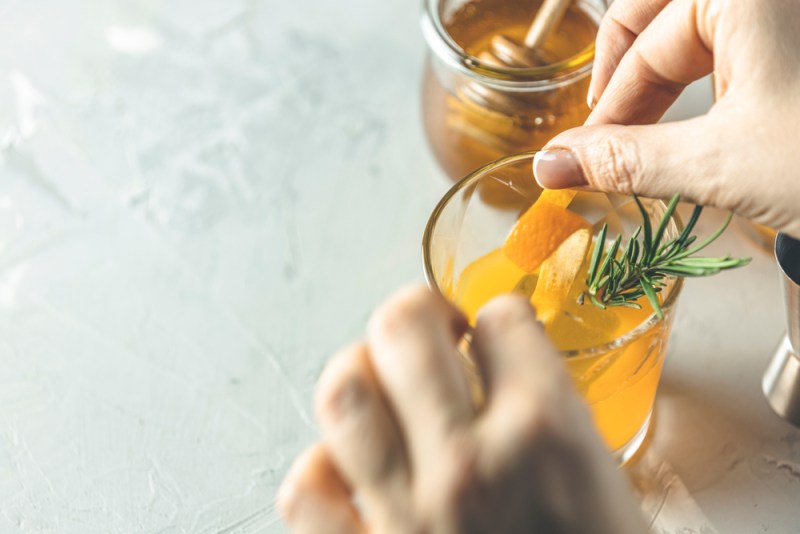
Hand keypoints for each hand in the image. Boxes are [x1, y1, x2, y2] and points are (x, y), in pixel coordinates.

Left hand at [278, 286, 646, 533]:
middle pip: (404, 327)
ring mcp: (408, 516)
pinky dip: (321, 469)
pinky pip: (308, 490)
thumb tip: (504, 358)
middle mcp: (470, 464)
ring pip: (342, 393)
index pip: (503, 320)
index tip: (496, 336)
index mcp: (548, 435)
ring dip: (360, 373)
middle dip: (417, 312)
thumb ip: (552, 412)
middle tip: (431, 331)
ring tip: (382, 383)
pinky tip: (352, 471)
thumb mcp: (604, 484)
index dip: (500, 322)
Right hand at [533, 0, 799, 238]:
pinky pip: (741, 48)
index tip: (588, 155)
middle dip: (634, 84)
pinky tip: (710, 127)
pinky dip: (711, 85)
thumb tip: (550, 164)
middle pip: (666, 23)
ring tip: (652, 137)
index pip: (645, 43)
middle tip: (609, 136)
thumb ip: (626, 160)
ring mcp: (789, 19)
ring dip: (669, 85)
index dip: (609, 104)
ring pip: (702, 34)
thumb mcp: (719, 164)